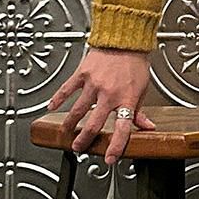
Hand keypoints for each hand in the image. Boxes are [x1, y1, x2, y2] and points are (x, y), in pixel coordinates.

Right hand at [46, 46, 157, 166]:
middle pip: (94, 123)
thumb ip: (139, 111)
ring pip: (78, 109)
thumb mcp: (142, 89)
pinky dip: (58, 98)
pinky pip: (68, 88)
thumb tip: (147, 127)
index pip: (122, 129)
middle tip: (79, 148)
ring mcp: (94, 84)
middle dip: (85, 139)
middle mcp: (109, 94)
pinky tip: (52, 107)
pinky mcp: (82, 73)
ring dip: (71, 124)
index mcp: (126, 100)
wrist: (124, 39)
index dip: (115, 146)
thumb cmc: (135, 62)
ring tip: (66, 133)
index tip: (109, 158)